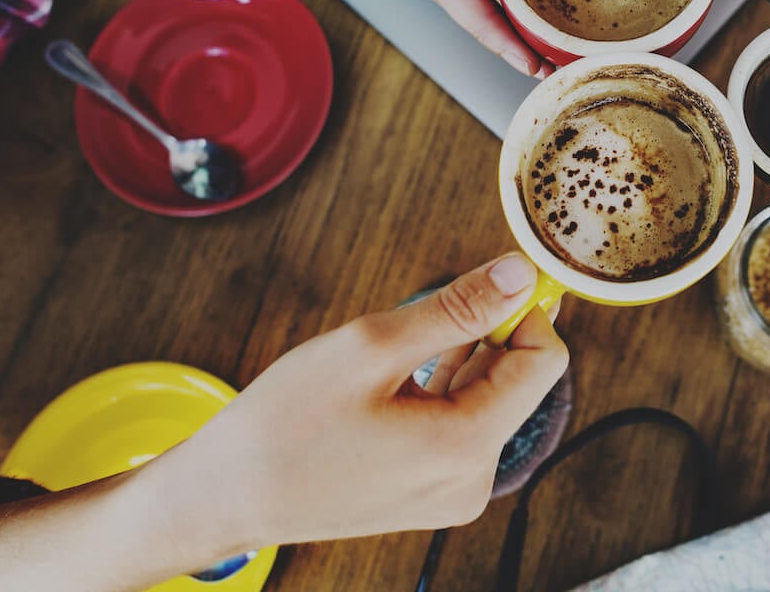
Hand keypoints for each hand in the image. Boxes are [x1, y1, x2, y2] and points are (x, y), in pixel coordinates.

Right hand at [141, 253, 567, 562]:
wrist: (225, 496)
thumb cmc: (285, 424)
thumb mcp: (372, 346)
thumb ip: (458, 308)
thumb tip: (519, 274)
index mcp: (466, 447)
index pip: (544, 361)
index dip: (524, 311)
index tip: (490, 281)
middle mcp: (472, 481)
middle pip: (516, 382)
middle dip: (481, 337)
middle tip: (418, 321)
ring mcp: (453, 495)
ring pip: (487, 401)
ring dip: (456, 363)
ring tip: (390, 361)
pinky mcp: (432, 496)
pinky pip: (460, 427)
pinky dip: (440, 392)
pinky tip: (393, 384)